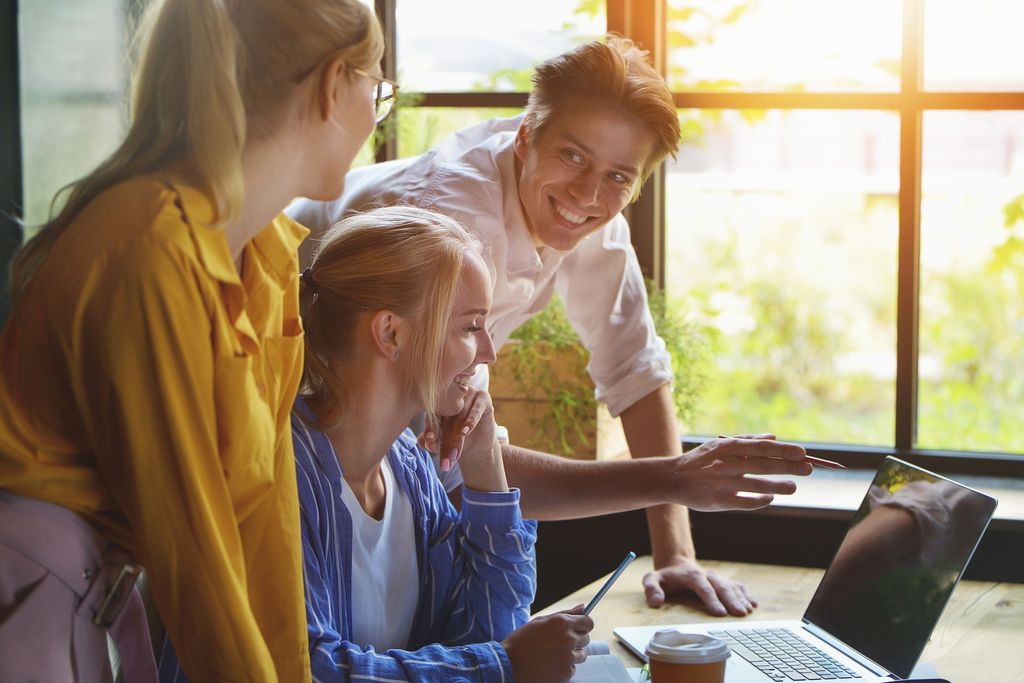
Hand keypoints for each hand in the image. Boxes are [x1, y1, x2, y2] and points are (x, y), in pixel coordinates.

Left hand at [419, 389, 504, 489]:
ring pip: (461, 414)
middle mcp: (453, 394)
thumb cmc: (456, 440)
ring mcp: (469, 393)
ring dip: (458, 434)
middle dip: (445, 437)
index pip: (432, 413)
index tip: (430, 440)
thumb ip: (432, 442)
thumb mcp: (442, 443)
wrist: (478, 445)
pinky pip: (476, 408)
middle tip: (445, 453)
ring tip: (455, 451)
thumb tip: (423, 441)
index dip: (430, 427)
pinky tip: (466, 431)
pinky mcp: (483, 397)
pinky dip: (471, 421)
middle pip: (447, 414)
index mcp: (439, 401)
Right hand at [503, 605, 593, 682]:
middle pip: (586, 639)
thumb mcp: (541, 621)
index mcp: (562, 623)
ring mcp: (568, 657)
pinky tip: (550, 664)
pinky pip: (573, 668)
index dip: (584, 625)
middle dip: (576, 640)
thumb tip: (583, 607)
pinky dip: (565, 667)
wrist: (510, 663)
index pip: (588, 623)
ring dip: (572, 654)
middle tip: (559, 643)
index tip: (580, 628)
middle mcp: (568, 639)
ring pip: (581, 655)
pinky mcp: (566, 673)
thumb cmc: (522, 641)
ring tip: (553, 654)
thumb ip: (565, 613)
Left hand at [642, 556, 756, 615]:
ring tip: (747, 611)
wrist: (677, 565)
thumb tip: (656, 602)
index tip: (720, 613)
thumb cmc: (665, 577)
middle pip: (721, 586)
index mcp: (691, 575)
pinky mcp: (723, 580)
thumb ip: (652, 588)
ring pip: (731, 585)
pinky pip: (737, 585)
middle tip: (740, 614)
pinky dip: (746, 594)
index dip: (712, 599)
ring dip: (740, 598)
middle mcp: (707, 575)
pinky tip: (753, 604)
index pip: (702, 586)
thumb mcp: (653, 579)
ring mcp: (716, 577)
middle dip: (731, 600)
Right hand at [663, 433, 811, 511]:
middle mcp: (726, 464)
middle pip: (764, 465)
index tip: (802, 453)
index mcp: (727, 447)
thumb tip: (773, 438)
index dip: (783, 450)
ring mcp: (724, 484)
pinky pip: (747, 502)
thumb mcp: (719, 445)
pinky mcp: (720, 501)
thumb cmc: (700, 460)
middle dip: (789, 467)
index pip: (761, 448)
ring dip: (779, 486)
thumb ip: (746, 441)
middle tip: (809, 469)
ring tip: (793, 486)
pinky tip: (770, 498)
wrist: (673, 479)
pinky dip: (762, 500)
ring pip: (759, 486)